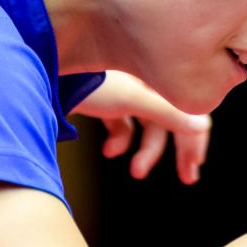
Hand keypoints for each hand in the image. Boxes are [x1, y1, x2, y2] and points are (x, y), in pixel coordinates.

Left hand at [75, 70, 210, 183]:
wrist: (44, 69)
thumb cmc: (89, 79)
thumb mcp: (132, 98)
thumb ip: (169, 114)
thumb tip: (203, 128)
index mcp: (159, 76)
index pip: (189, 109)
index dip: (195, 138)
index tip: (193, 166)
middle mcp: (147, 80)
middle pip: (171, 119)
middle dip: (175, 150)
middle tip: (185, 177)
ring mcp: (126, 89)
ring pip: (147, 125)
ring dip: (144, 151)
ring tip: (136, 171)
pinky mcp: (107, 98)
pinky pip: (123, 123)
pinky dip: (120, 139)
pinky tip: (109, 151)